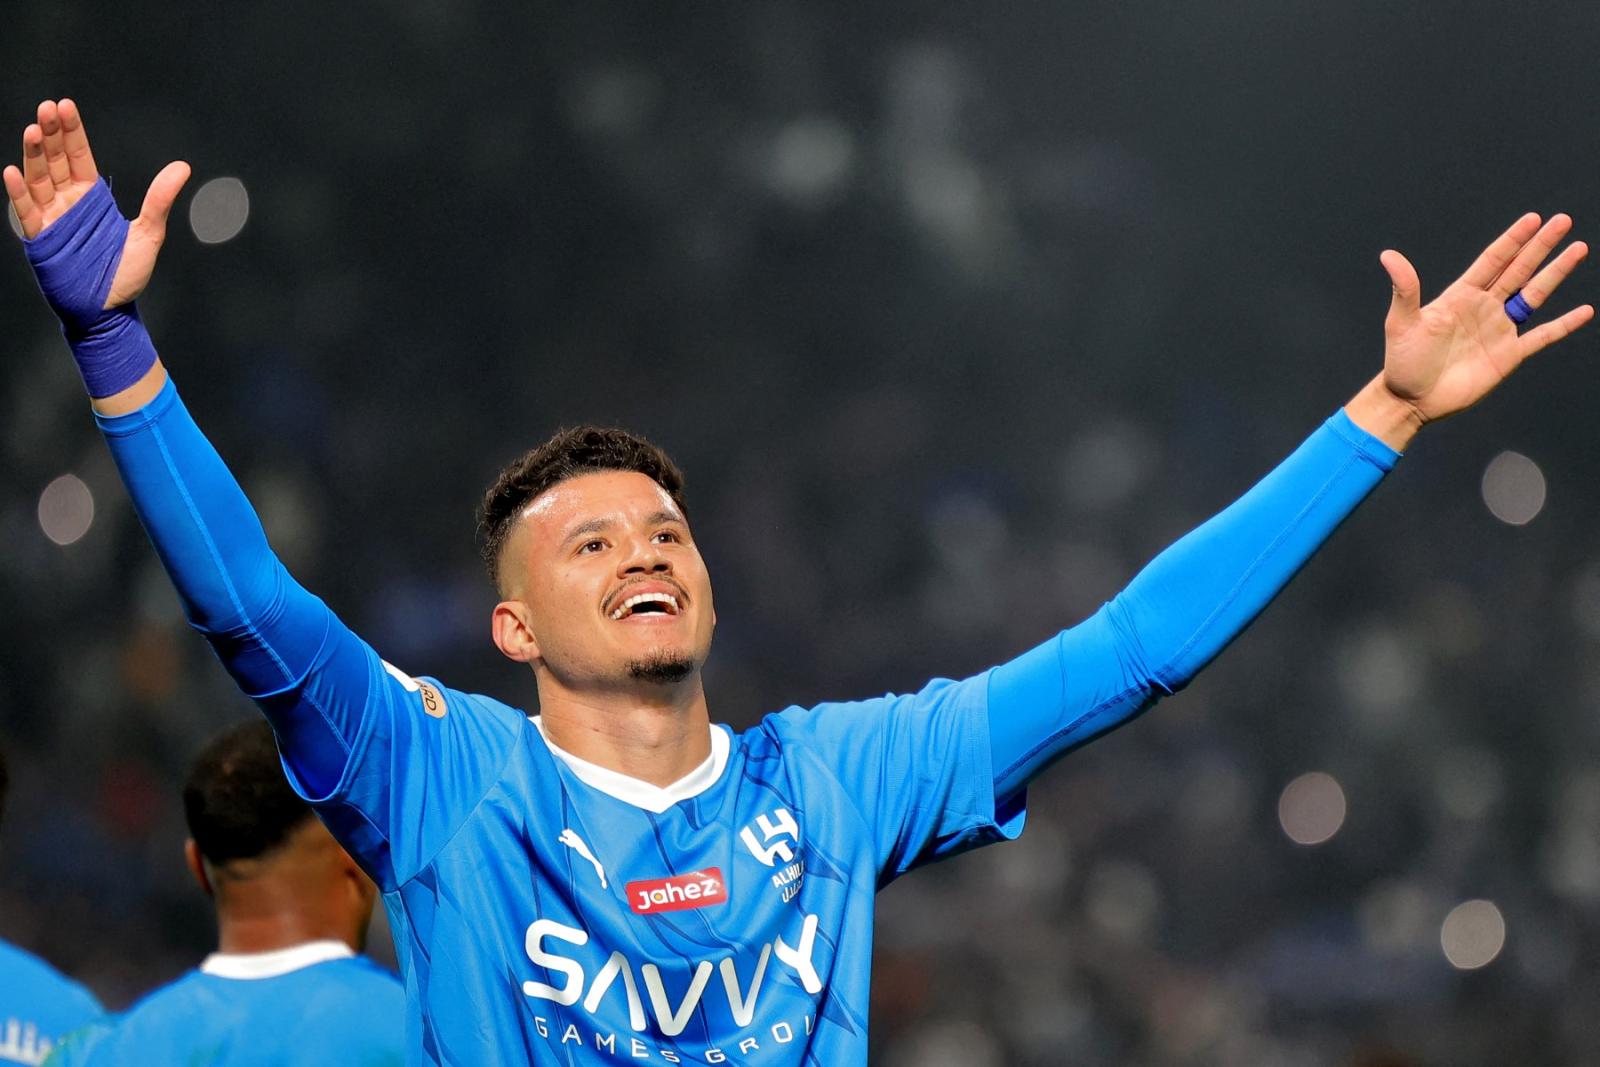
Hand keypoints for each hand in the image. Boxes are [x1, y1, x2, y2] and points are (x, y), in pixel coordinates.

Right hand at [3, 99, 189, 307]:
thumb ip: (159, 200)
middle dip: (50, 134)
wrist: (110, 310)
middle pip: (56, 160)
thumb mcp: (149, 234)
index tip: (65, 105)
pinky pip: (27, 212)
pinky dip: (20, 193)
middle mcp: (68, 202)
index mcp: (91, 197)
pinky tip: (14, 171)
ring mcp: (52, 218)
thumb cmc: (126, 273)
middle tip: (47, 107)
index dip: (71, 131)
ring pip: (39, 179)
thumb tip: (182, 168)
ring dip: (33, 155)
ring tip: (32, 129)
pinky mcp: (41, 239)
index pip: (78, 155)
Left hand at [1379, 214, 1591, 424]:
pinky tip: (1585, 311)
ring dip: (1556, 273)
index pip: (1493, 260)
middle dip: (1541, 246)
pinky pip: (1542, 336)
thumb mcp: (1401, 323)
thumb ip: (1405, 289)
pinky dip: (1563, 325)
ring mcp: (1499, 330)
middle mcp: (1484, 307)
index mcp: (1461, 296)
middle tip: (1563, 221)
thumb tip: (1389, 255)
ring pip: (1534, 294)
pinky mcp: (1508, 355)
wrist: (1411, 400)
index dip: (1513, 240)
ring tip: (1578, 249)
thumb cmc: (1402, 362)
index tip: (1533, 219)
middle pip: (1519, 269)